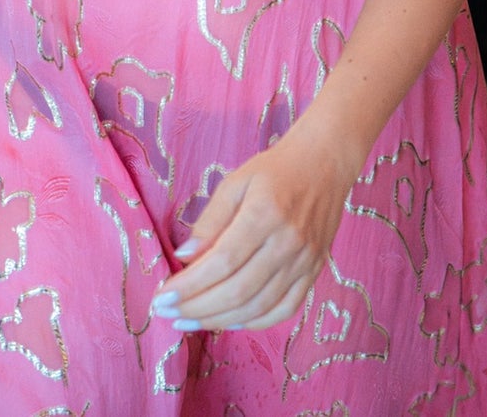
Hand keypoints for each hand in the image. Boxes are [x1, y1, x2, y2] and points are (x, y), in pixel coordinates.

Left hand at [151, 122, 356, 333]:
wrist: (325, 164)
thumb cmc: (275, 169)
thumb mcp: (236, 181)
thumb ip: (210, 220)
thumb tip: (184, 257)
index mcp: (264, 213)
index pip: (221, 262)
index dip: (189, 286)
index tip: (162, 297)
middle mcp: (287, 243)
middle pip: (237, 290)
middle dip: (197, 308)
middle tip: (167, 314)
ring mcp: (304, 262)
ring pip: (258, 307)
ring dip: (219, 321)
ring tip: (189, 323)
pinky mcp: (314, 273)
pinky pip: (284, 311)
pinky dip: (253, 322)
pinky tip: (228, 321)